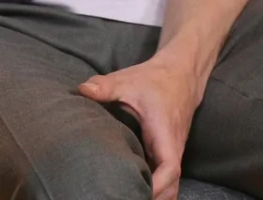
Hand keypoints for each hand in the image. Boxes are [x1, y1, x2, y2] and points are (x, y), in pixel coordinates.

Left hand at [78, 45, 208, 199]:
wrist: (181, 74)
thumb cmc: (154, 80)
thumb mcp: (128, 81)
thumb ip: (104, 87)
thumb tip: (81, 90)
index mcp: (165, 135)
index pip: (170, 169)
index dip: (158, 185)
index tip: (140, 192)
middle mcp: (173, 149)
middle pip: (172, 187)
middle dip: (155, 199)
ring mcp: (172, 153)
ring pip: (171, 186)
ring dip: (156, 196)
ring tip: (128, 198)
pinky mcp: (168, 153)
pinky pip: (167, 179)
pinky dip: (156, 189)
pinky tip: (135, 191)